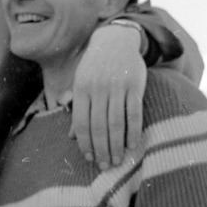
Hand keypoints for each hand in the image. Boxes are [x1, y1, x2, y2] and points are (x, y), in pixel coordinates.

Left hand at [71, 24, 145, 168]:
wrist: (115, 40)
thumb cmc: (94, 67)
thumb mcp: (80, 84)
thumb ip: (76, 109)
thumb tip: (71, 137)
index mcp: (81, 89)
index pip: (82, 123)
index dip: (85, 143)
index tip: (89, 158)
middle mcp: (98, 89)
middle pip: (98, 126)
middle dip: (101, 149)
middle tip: (105, 166)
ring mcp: (117, 87)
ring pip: (116, 122)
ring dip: (116, 145)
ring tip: (118, 160)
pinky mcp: (135, 85)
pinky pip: (134, 113)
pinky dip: (133, 131)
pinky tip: (133, 145)